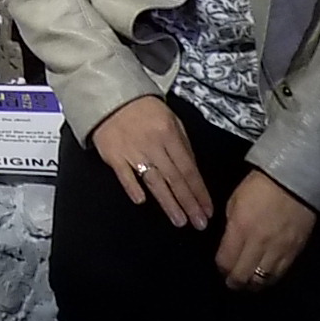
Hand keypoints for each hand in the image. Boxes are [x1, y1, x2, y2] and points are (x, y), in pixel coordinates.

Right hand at [91, 95, 212, 228]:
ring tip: (180, 221)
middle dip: (189, 203)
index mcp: (170, 135)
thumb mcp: (170, 119)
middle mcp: (154, 146)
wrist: (111, 97)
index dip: (199, 191)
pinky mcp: (113, 156)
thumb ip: (182, 144)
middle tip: (199, 223)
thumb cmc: (144, 109)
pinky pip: (124, 175)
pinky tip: (142, 202)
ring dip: (168, 203)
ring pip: (154, 181)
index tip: (208, 209)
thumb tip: (192, 171)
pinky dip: (133, 188)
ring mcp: (133, 152)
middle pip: (175, 178)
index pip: (188, 168)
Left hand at [216, 169, 316, 292]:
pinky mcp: (295, 252)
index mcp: (240, 229)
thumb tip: (229, 244)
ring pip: (262, 279)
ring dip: (252, 284)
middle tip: (231, 281)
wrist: (295, 180)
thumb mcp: (235, 201)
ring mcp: (278, 250)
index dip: (221, 268)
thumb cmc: (259, 186)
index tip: (221, 268)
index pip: (226, 261)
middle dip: (234, 282)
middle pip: (243, 276)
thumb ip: (231, 226)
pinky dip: (269, 279)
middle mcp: (258, 244)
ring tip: (248, 283)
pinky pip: (280, 274)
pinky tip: (264, 277)